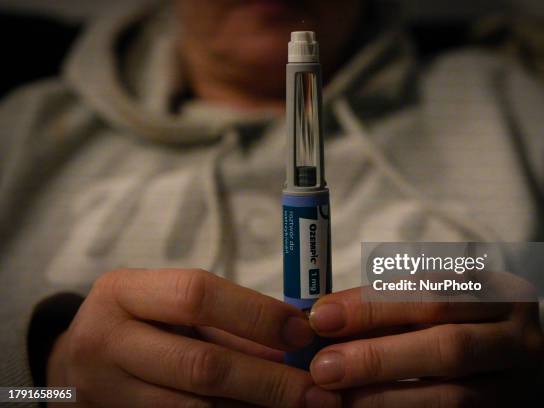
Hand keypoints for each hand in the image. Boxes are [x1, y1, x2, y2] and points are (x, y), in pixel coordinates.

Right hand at [47, 268, 340, 407]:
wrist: (77, 361)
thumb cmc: (140, 321)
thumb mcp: (171, 306)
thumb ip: (228, 320)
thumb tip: (297, 339)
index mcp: (122, 292)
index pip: (197, 294)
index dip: (256, 314)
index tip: (302, 331)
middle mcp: (105, 342)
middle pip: (201, 364)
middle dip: (268, 379)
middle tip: (316, 389)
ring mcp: (105, 393)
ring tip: (299, 405)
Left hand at [308, 280, 543, 406]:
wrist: (500, 351)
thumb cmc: (450, 316)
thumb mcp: (426, 300)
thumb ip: (384, 308)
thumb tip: (322, 323)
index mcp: (499, 292)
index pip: (432, 293)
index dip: (373, 306)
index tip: (322, 318)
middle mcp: (519, 339)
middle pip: (449, 347)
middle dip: (378, 357)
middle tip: (324, 367)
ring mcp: (517, 386)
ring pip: (454, 397)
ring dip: (387, 398)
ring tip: (339, 396)